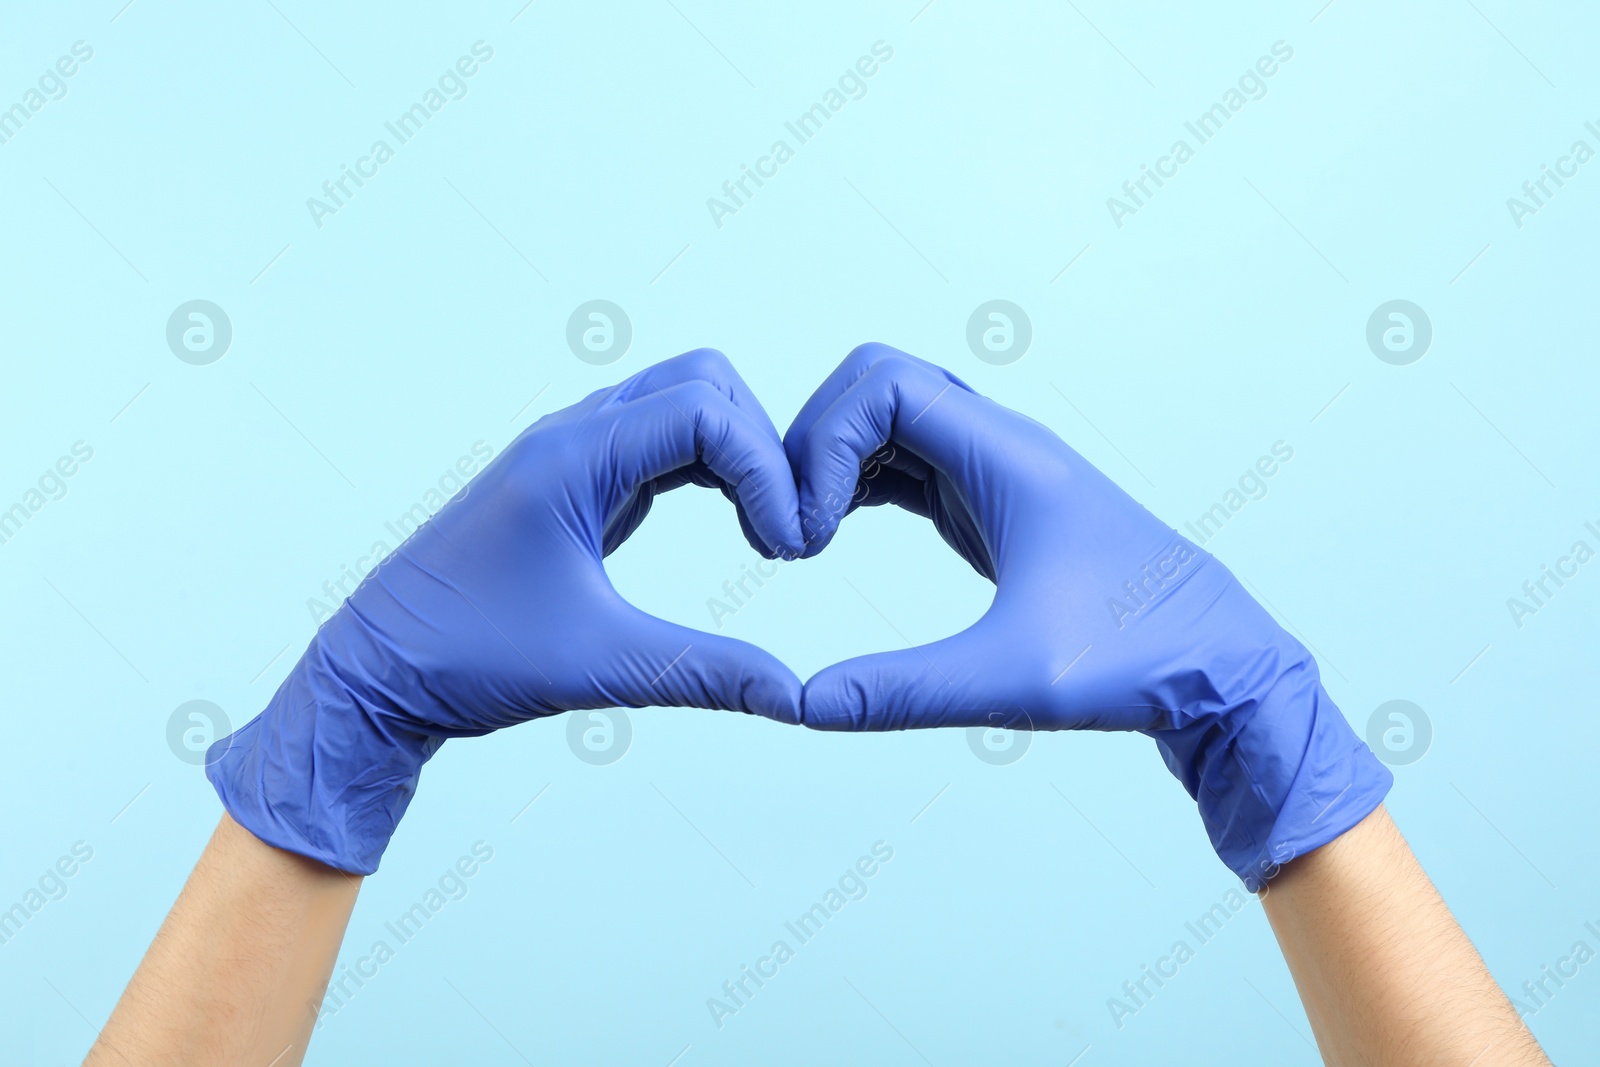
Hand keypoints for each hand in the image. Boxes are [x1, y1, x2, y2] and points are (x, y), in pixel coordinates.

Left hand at [208, 350, 805, 873]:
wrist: (377, 672)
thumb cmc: (462, 658)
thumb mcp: (597, 666)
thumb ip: (704, 673)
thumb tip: (794, 695)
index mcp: (571, 455)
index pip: (705, 414)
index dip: (767, 472)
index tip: (787, 549)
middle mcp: (571, 436)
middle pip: (703, 384)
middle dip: (761, 447)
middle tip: (785, 531)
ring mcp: (571, 454)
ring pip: (682, 405)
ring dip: (737, 454)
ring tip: (765, 531)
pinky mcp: (574, 483)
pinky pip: (659, 443)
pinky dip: (709, 470)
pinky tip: (731, 525)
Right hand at [786, 344, 1391, 885]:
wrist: (1221, 665)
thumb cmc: (1140, 661)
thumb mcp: (1015, 680)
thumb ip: (904, 691)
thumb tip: (805, 704)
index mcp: (1013, 459)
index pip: (886, 385)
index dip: (824, 441)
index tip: (809, 528)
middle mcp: (1004, 445)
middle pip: (878, 381)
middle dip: (816, 438)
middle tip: (794, 528)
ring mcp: (999, 469)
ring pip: (890, 417)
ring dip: (834, 460)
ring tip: (805, 537)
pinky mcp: (995, 503)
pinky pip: (908, 461)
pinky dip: (859, 482)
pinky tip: (833, 534)